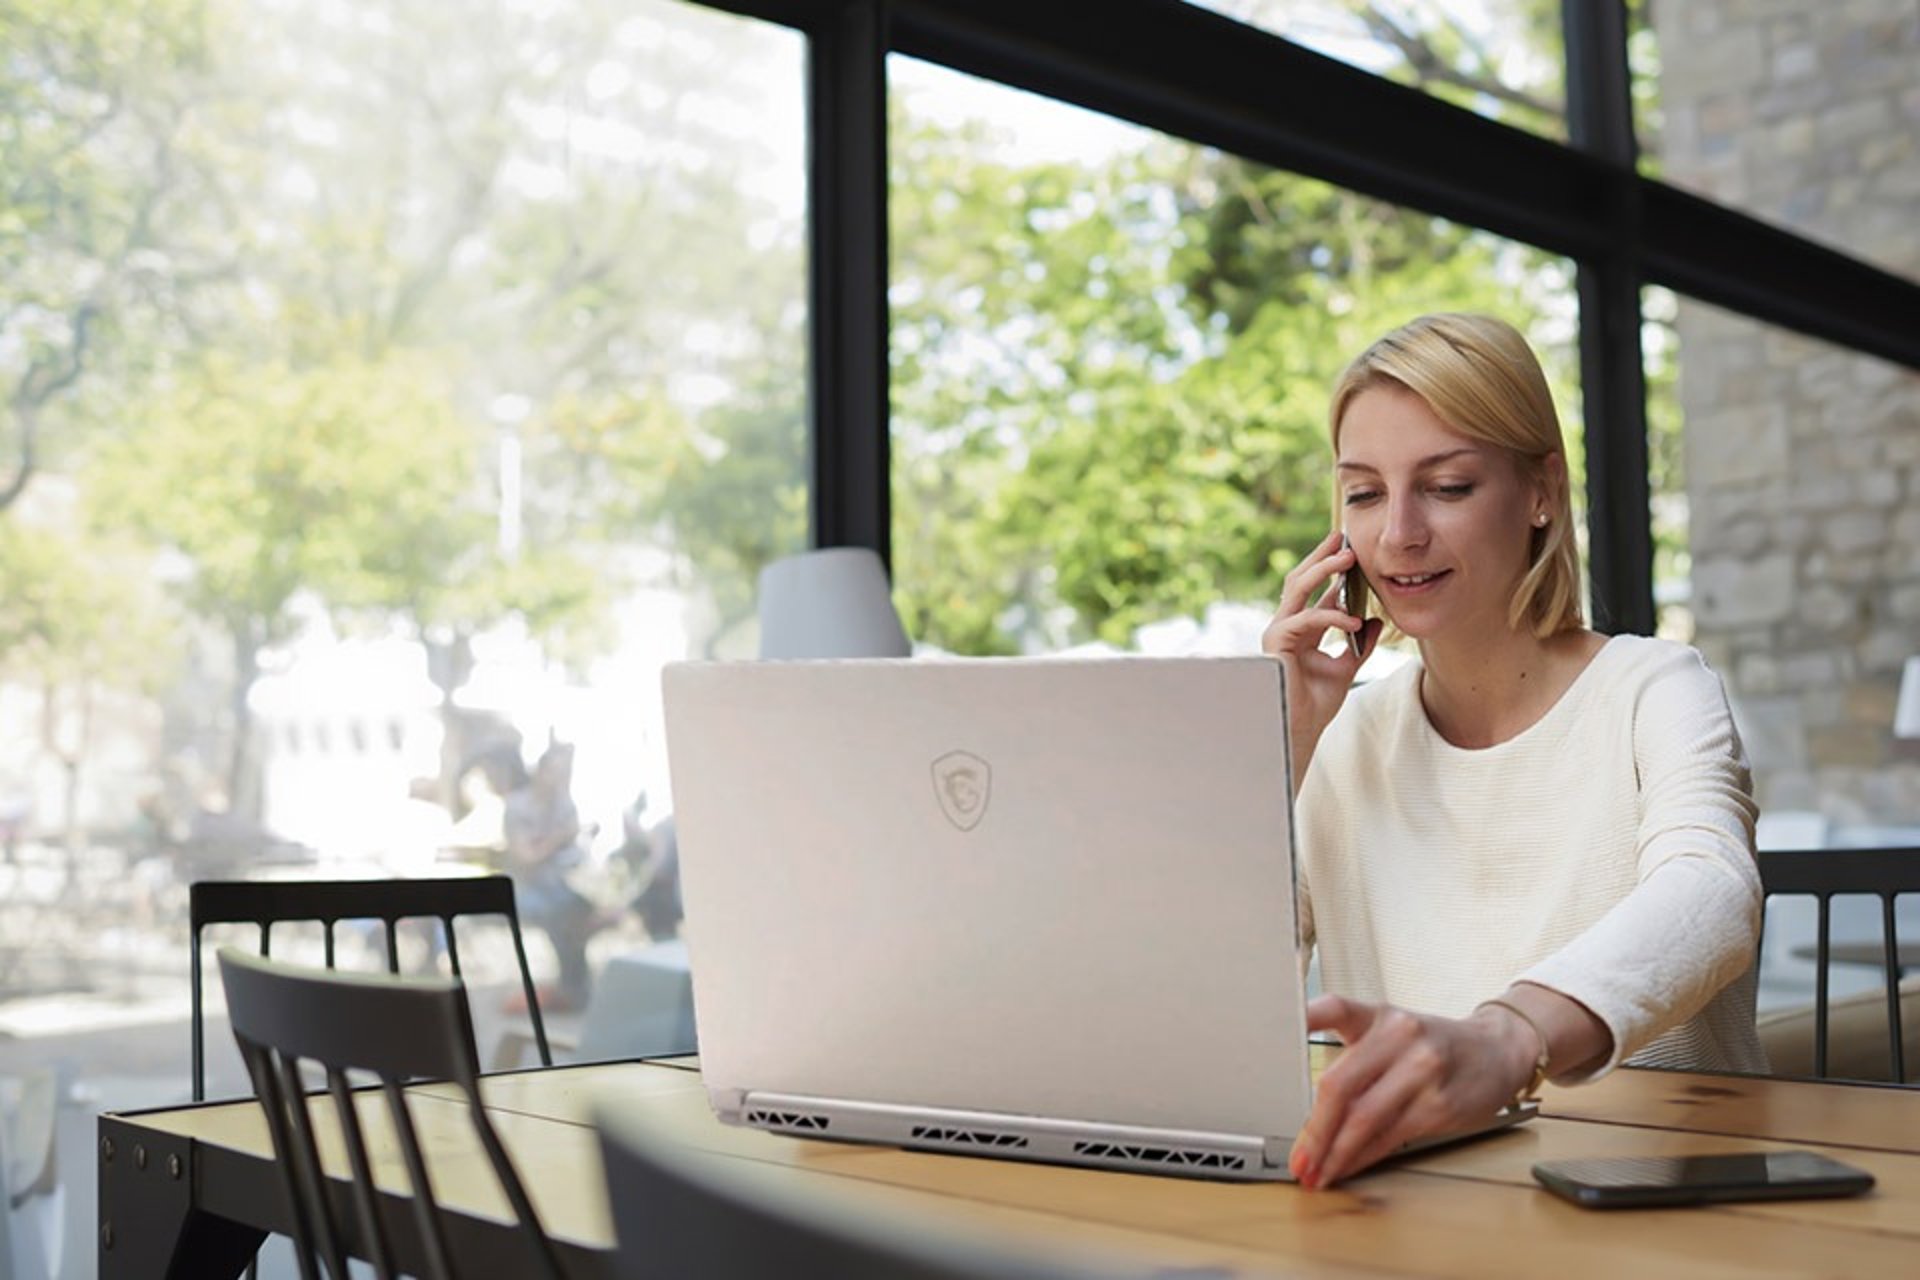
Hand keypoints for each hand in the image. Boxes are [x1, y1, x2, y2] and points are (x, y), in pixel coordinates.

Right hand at [1261, 529, 1381, 788]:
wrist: (1297, 731)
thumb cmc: (1314, 705)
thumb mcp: (1345, 667)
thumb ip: (1358, 644)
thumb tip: (1375, 620)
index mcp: (1300, 629)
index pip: (1315, 590)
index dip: (1333, 570)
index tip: (1353, 550)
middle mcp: (1286, 625)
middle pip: (1300, 579)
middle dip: (1321, 557)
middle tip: (1343, 537)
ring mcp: (1278, 632)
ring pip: (1297, 588)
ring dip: (1322, 570)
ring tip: (1347, 556)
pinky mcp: (1276, 643)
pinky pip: (1306, 620)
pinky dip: (1331, 617)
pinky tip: (1354, 620)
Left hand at [1288, 994, 1535, 1188]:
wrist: (1498, 1050)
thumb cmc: (1435, 1044)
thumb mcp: (1395, 1031)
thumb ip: (1355, 1055)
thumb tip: (1306, 1103)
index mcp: (1379, 1014)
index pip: (1333, 1008)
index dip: (1300, 1018)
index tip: (1267, 1034)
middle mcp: (1399, 1035)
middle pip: (1341, 1084)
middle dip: (1313, 1129)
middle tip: (1298, 1157)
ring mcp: (1422, 1069)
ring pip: (1364, 1118)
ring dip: (1335, 1153)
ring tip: (1317, 1172)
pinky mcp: (1440, 1103)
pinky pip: (1390, 1136)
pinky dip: (1364, 1157)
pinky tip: (1348, 1167)